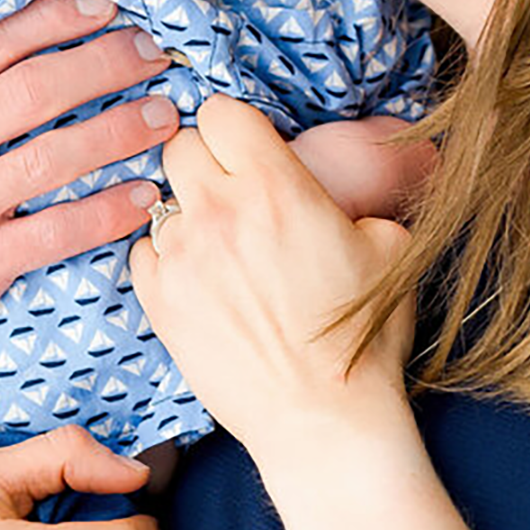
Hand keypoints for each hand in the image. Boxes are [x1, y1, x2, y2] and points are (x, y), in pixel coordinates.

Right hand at [0, 0, 178, 394]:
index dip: (59, 21)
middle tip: (154, 54)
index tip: (107, 10)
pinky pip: (57, 231)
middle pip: (36, 86)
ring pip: (55, 154)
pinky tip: (143, 198)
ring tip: (165, 117)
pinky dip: (107, 211)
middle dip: (106, 63)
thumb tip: (4, 62)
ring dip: (121, 130)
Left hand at [131, 98, 414, 485]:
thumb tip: (336, 193)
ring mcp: (182, 255)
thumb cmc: (361, 337)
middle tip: (227, 193)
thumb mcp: (387, 246)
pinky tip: (196, 279)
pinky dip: (163, 260)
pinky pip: (142, 252)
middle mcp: (220, 210)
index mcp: (276, 185)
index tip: (244, 149)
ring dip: (184, 215)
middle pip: (180, 145)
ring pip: (159, 200)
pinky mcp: (158, 299)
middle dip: (203, 163)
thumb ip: (351, 201)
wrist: (324, 420)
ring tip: (215, 246)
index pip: (221, 110)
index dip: (234, 128)